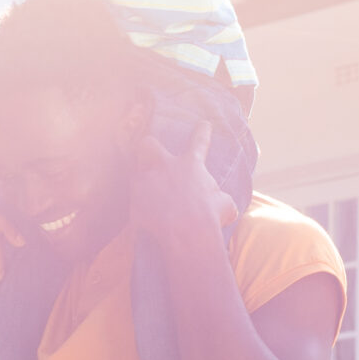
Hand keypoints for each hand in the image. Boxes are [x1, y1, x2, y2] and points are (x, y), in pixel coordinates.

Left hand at [131, 119, 233, 255]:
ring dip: (141, 179)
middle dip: (149, 147)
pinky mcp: (134, 199)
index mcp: (191, 164)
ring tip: (145, 189)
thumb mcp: (225, 205)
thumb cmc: (211, 217)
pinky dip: (138, 205)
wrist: (187, 235)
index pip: (199, 141)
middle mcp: (166, 166)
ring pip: (135, 170)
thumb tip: (222, 202)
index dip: (202, 132)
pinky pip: (132, 199)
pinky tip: (141, 214)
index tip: (204, 124)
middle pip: (149, 145)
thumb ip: (219, 198)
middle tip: (151, 153)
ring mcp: (147, 181)